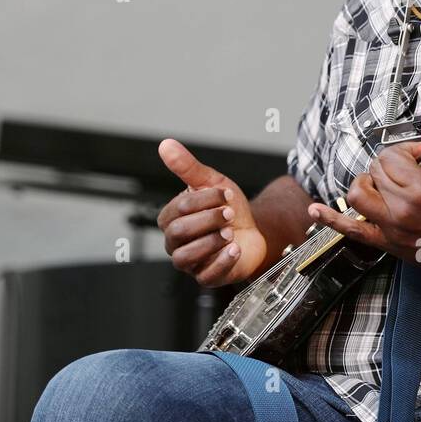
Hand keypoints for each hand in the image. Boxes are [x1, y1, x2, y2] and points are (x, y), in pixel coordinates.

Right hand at [157, 139, 266, 285]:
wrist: (254, 229)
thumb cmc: (228, 207)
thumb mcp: (211, 182)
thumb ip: (188, 167)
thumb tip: (166, 145)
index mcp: (172, 218)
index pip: (178, 209)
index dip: (203, 200)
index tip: (225, 193)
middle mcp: (176, 242)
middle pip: (178, 232)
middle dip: (207, 219)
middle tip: (229, 213)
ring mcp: (190, 262)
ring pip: (185, 257)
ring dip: (210, 241)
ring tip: (230, 232)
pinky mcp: (207, 277)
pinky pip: (206, 276)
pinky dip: (221, 261)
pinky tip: (234, 248)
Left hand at [306, 96, 420, 278]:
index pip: (391, 156)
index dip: (405, 151)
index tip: (420, 156)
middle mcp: (403, 208)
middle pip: (375, 172)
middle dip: (390, 165)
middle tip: (410, 169)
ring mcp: (393, 228)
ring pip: (358, 195)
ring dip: (366, 183)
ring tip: (382, 182)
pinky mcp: (389, 244)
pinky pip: (353, 231)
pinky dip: (331, 220)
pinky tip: (315, 212)